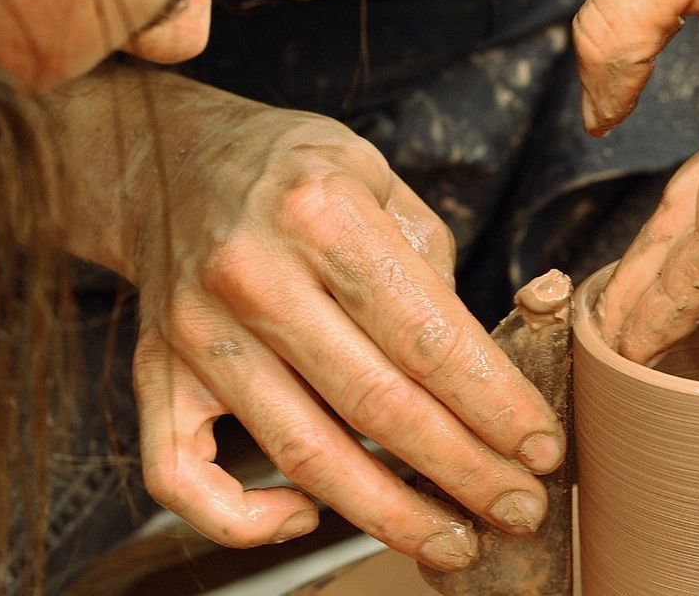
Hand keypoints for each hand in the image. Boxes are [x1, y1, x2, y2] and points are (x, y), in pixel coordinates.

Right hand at [111, 73, 562, 569]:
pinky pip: (182, 478)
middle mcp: (251, 272)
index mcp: (321, 212)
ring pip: (303, 453)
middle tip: (522, 508)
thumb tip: (475, 372)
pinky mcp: (155, 372)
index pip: (427, 334)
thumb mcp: (380, 179)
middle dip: (465, 470)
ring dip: (390, 514)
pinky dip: (247, 521)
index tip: (542, 446)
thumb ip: (430, 269)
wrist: (173, 158)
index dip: (495, 404)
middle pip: (377, 403)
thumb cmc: (295, 171)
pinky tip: (308, 517)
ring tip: (455, 540)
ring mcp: (194, 331)